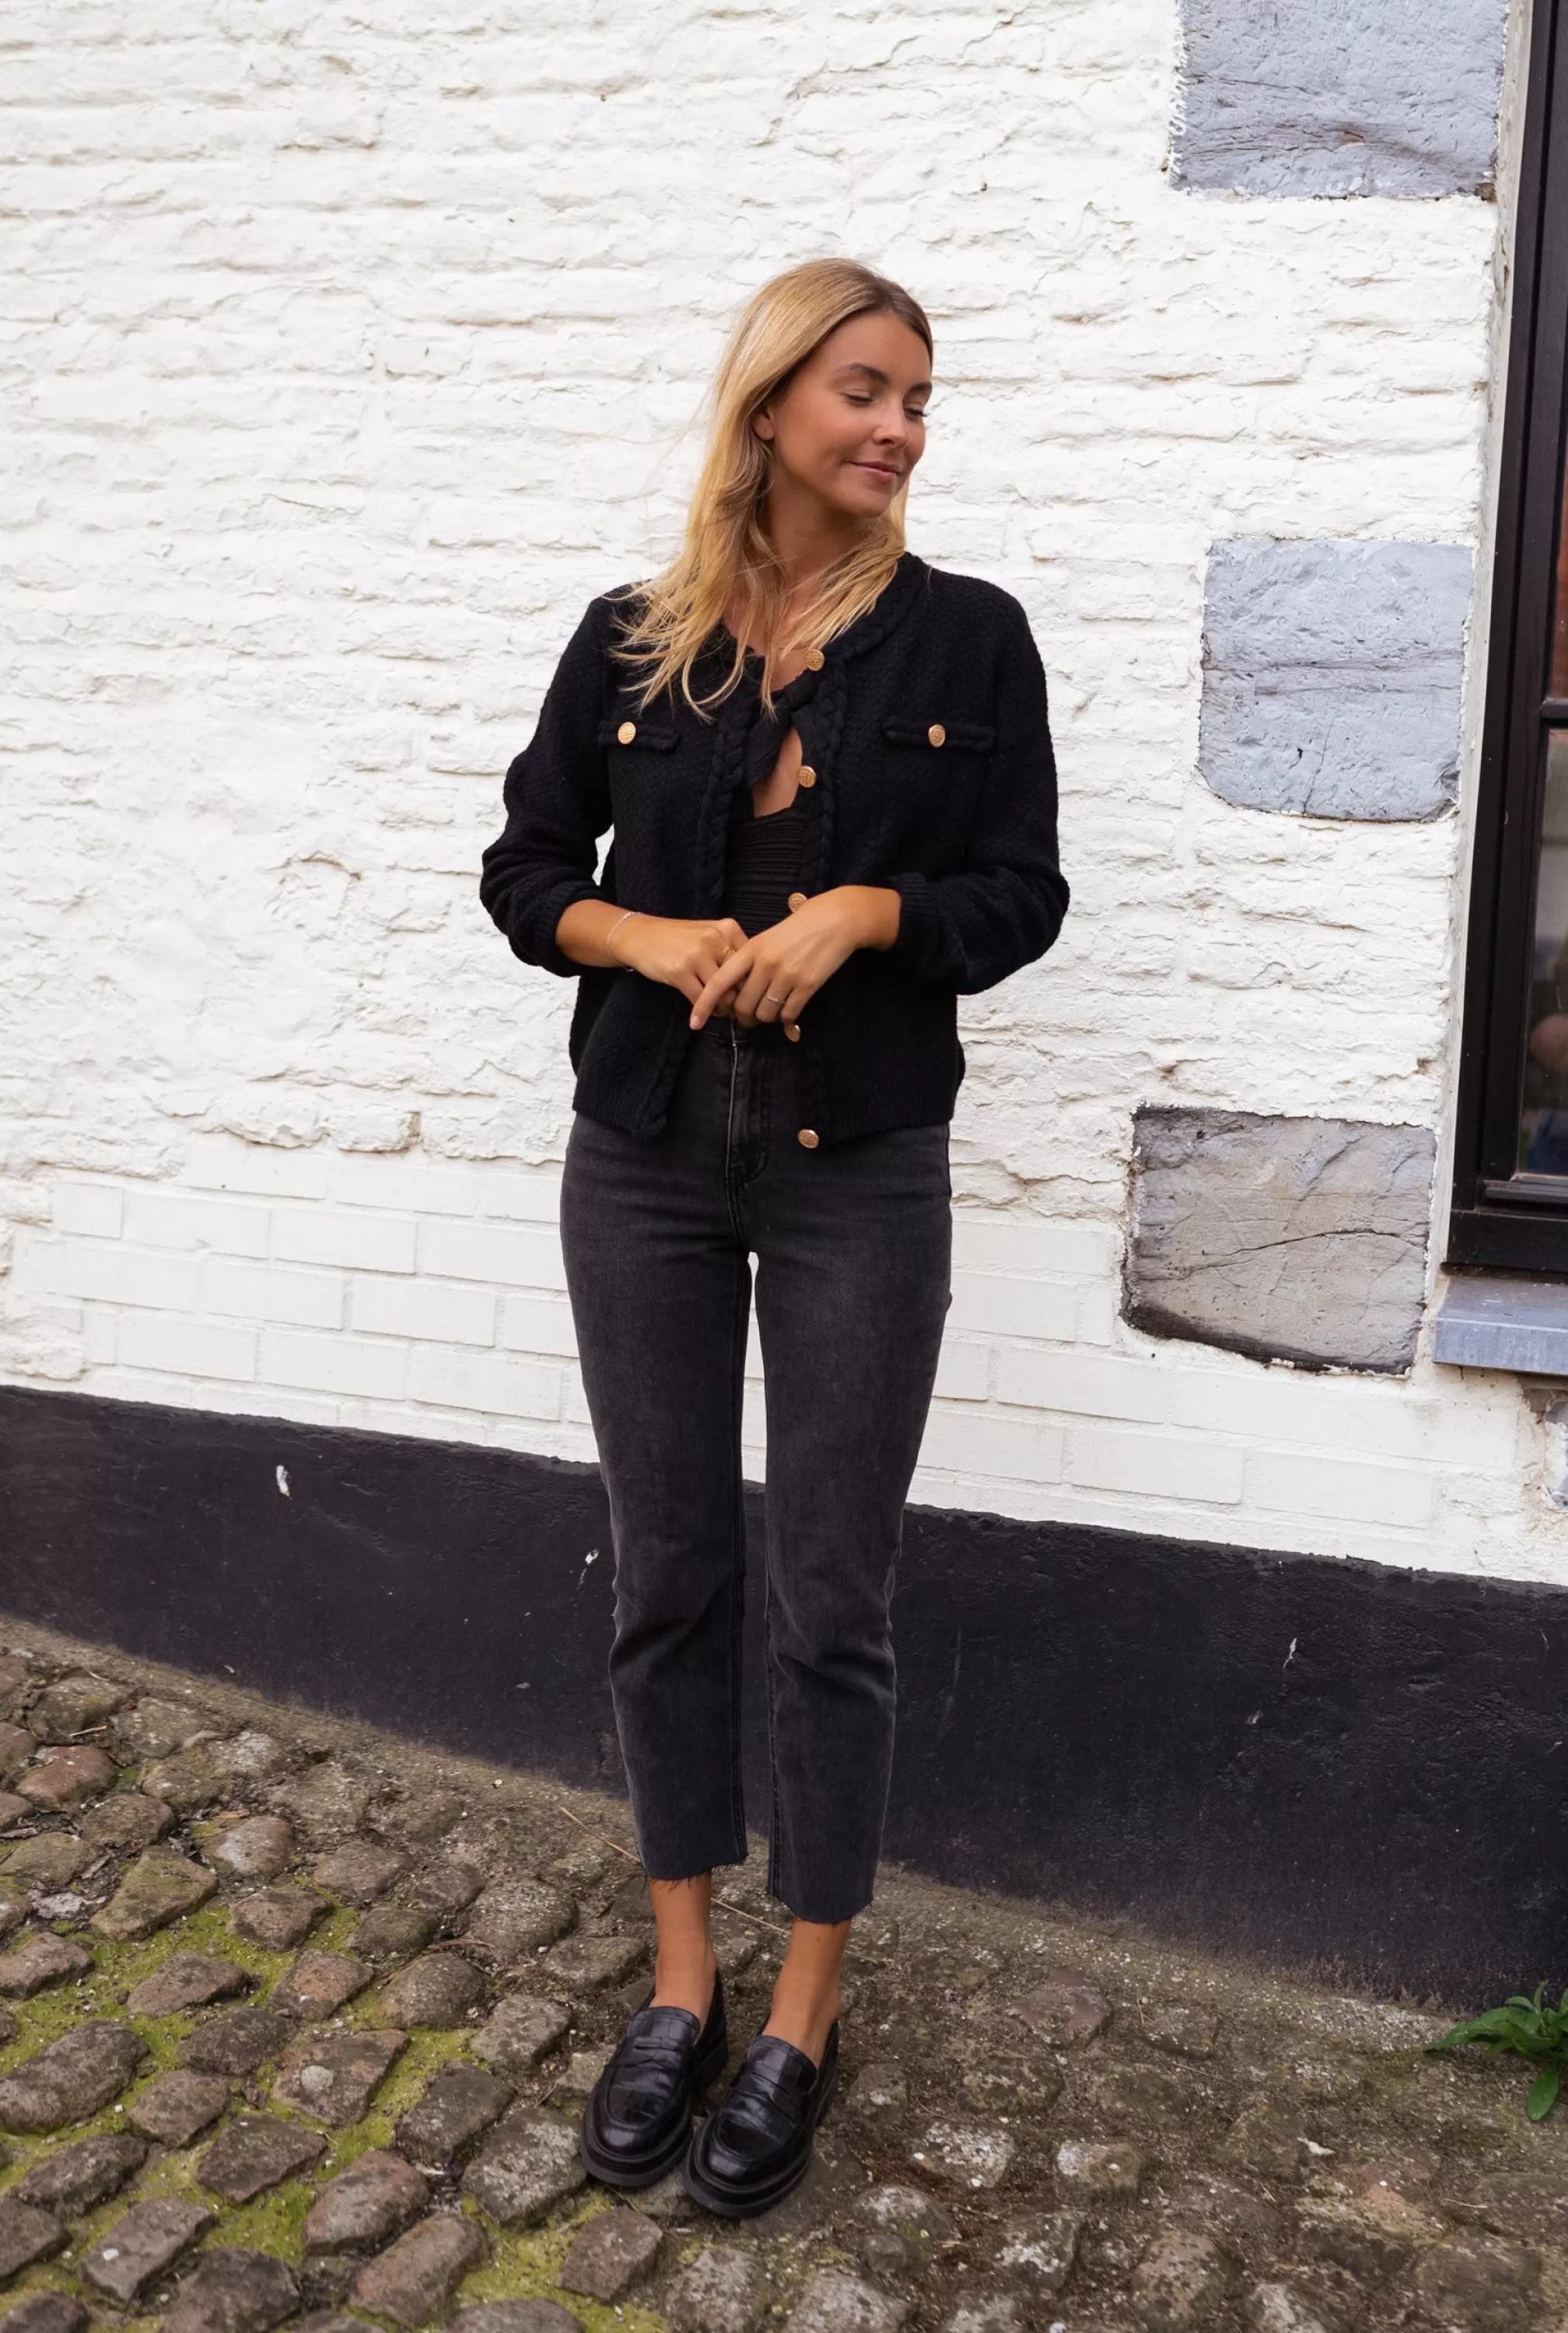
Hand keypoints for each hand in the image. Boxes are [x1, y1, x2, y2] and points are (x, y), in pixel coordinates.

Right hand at [610, 913, 749, 1010]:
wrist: (640, 935)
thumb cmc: (677, 939)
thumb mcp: (709, 936)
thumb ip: (730, 953)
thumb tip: (751, 987)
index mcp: (728, 929)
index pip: (752, 964)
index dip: (750, 984)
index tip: (743, 995)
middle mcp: (715, 939)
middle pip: (741, 981)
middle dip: (737, 999)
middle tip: (730, 1009)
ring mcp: (697, 954)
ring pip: (724, 994)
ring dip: (721, 1008)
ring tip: (714, 1010)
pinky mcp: (680, 971)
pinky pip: (701, 1000)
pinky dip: (702, 1012)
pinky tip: (699, 1015)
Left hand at [689, 887, 899, 1030]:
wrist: (836, 919)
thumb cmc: (801, 926)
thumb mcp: (769, 937)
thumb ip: (752, 959)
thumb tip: (739, 987)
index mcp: (752, 949)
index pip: (720, 982)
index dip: (704, 1004)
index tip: (695, 1022)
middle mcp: (766, 964)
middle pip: (743, 1005)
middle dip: (742, 1017)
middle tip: (747, 1017)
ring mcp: (787, 975)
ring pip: (765, 1013)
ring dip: (765, 1018)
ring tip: (770, 1011)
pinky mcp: (808, 985)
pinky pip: (788, 1014)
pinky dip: (786, 1018)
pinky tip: (789, 1012)